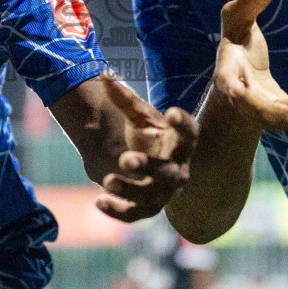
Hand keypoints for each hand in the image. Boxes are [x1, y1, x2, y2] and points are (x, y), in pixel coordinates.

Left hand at [94, 73, 197, 222]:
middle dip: (149, 167)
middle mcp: (179, 169)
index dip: (183, 123)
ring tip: (107, 181)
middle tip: (126, 159)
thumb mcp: (138, 116)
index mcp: (180, 142)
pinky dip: (118, 211)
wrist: (144, 161)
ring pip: (152, 196)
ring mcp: (165, 192)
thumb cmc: (147, 135)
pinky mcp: (149, 207)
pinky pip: (135, 214)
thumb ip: (124, 98)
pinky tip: (98, 201)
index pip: (189, 132)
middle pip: (170, 172)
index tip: (172, 111)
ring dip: (131, 191)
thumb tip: (105, 74)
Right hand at [216, 0, 287, 129]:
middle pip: (261, 112)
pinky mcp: (286, 110)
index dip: (230, 87)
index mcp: (228, 72)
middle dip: (282, 116)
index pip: (227, 80)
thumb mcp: (237, 17)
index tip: (236, 91)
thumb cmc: (236, 43)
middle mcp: (245, 98)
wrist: (236, 82)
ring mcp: (266, 109)